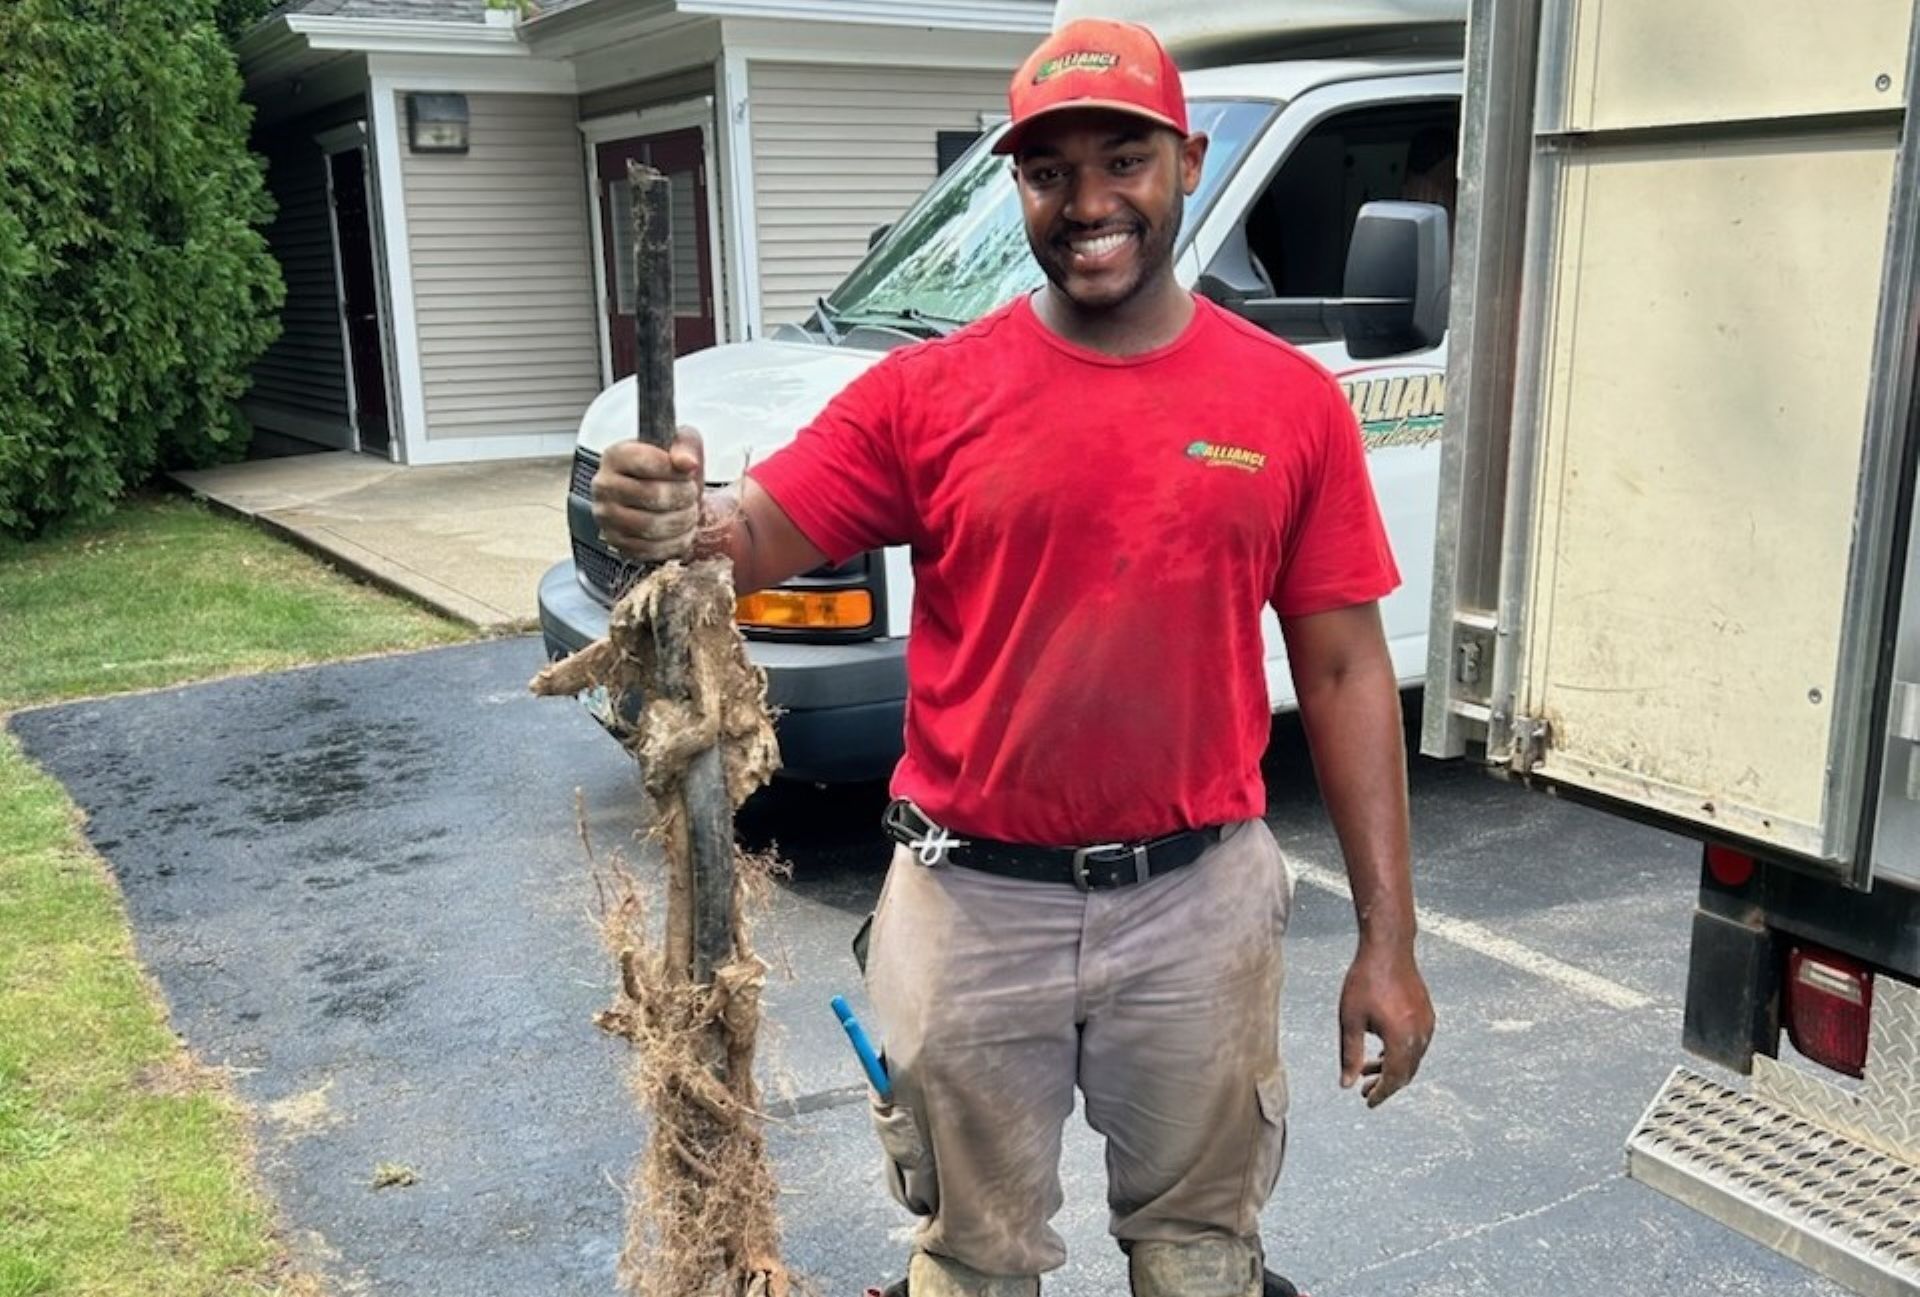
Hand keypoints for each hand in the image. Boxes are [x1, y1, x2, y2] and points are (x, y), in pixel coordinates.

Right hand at [591, 427, 703, 561]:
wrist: (664, 496)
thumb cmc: (669, 469)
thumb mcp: (681, 445)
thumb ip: (686, 447)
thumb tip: (687, 463)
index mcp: (615, 456)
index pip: (646, 462)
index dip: (675, 470)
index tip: (686, 472)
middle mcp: (604, 486)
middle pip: (653, 495)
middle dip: (684, 496)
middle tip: (691, 494)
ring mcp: (607, 517)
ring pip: (653, 526)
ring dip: (683, 520)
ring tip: (688, 511)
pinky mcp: (617, 542)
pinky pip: (651, 549)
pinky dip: (676, 542)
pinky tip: (680, 530)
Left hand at [1338, 942, 1433, 1107]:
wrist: (1388, 948)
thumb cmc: (1365, 981)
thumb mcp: (1350, 1020)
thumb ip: (1350, 1054)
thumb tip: (1346, 1084)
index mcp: (1401, 1039)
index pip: (1394, 1078)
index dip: (1381, 1094)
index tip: (1367, 1102)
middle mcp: (1420, 1034)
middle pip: (1406, 1072)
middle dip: (1386, 1084)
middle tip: (1365, 1090)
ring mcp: (1427, 1024)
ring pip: (1412, 1058)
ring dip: (1392, 1067)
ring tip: (1367, 1068)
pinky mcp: (1427, 1013)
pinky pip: (1417, 1043)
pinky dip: (1401, 1053)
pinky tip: (1382, 1050)